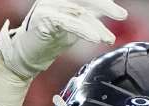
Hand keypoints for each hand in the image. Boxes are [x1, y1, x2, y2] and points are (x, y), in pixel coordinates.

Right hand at [0, 0, 127, 79]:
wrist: (26, 56)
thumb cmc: (50, 40)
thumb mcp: (75, 25)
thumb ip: (90, 16)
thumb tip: (113, 10)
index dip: (104, 2)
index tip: (120, 11)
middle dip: (106, 6)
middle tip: (122, 15)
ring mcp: (48, 5)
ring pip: (79, 12)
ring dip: (97, 27)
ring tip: (109, 39)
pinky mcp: (44, 18)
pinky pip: (68, 23)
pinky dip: (84, 30)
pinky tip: (96, 39)